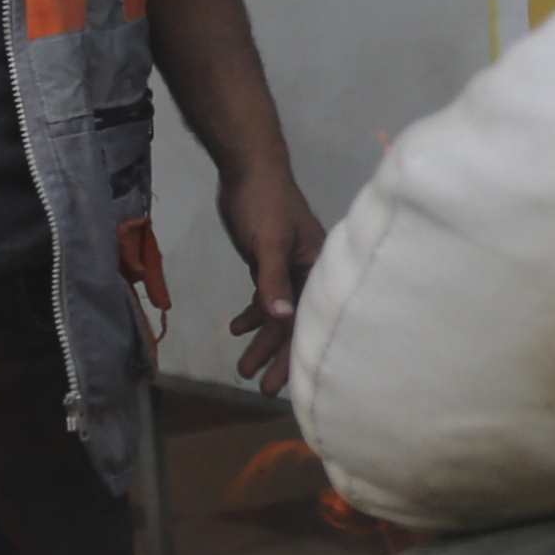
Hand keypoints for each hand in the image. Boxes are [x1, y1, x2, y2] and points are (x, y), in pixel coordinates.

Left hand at [218, 152, 327, 396]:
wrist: (248, 169)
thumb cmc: (264, 202)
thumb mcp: (268, 241)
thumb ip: (272, 280)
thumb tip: (280, 319)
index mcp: (318, 268)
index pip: (307, 318)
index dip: (294, 352)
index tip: (280, 383)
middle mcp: (308, 273)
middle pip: (292, 323)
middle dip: (275, 355)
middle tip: (258, 386)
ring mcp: (288, 269)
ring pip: (276, 314)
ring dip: (260, 340)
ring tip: (242, 368)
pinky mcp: (269, 264)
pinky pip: (265, 298)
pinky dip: (252, 314)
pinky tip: (236, 328)